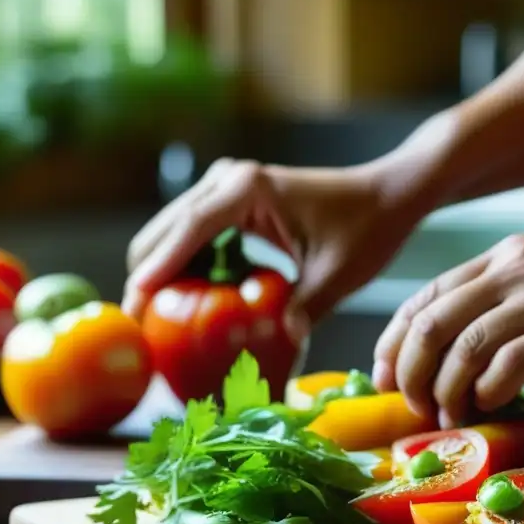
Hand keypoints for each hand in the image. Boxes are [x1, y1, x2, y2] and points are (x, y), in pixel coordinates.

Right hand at [123, 158, 420, 339]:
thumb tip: (281, 343)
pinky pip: (194, 237)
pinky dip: (185, 267)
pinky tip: (183, 304)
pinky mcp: (231, 204)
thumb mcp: (338, 274)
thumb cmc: (367, 228)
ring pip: (173, 231)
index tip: (138, 300)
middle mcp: (228, 179)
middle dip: (148, 273)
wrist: (386, 196)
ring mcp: (226, 188)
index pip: (191, 227)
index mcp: (248, 187)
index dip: (161, 265)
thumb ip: (306, 307)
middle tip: (137, 326)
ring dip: (162, 271)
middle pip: (167, 227)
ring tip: (151, 320)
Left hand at [372, 234, 523, 426]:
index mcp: (504, 257)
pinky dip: (487, 394)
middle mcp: (514, 269)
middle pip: (432, 325)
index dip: (394, 342)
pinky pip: (506, 365)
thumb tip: (462, 357)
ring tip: (449, 420)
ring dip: (445, 393)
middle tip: (412, 409)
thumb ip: (509, 304)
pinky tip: (490, 409)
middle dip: (408, 373)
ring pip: (462, 348)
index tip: (385, 379)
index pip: (426, 298)